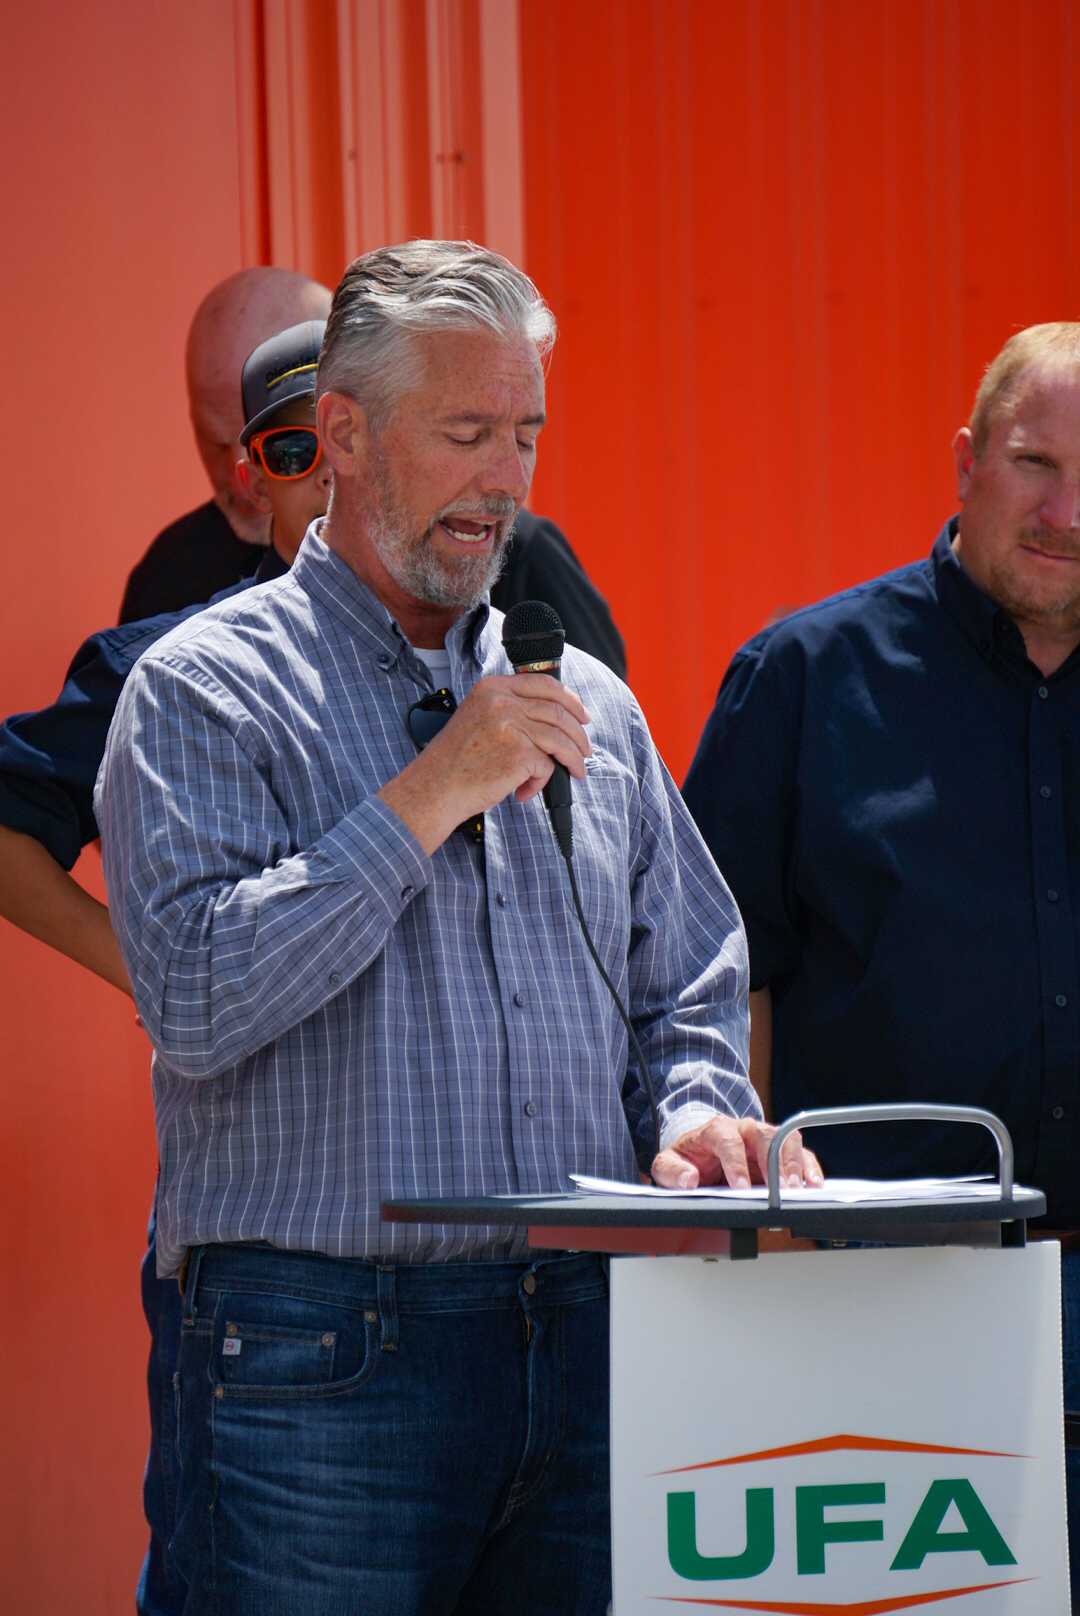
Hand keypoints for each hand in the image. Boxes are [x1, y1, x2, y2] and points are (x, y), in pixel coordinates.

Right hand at [378, 673, 591, 853]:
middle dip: (579, 734)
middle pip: (558, 712)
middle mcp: (502, 701)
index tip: (582, 716)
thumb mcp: (477, 717)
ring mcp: (511, 726)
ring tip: (575, 772)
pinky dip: (540, 782)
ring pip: (560, 739)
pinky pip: (547, 766)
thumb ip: (508, 709)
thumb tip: (552, 718)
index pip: (544, 684)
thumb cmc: (455, 761)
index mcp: (492, 688)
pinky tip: (524, 791)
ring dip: (572, 759)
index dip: (570, 700)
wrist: (434, 788)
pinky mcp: (519, 753)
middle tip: (585, 750)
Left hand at [651, 1115, 823, 1190]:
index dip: (735, 1163)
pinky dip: (809, 1167)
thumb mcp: (667, 1165)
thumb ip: (671, 1172)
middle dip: (774, 1161)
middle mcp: (743, 1129)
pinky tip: (814, 1183)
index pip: (728, 1141)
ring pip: (786, 1140)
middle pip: (764, 1135)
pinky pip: (799, 1154)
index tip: (740, 1187)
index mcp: (715, 1129)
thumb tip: (688, 1179)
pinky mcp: (778, 1152)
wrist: (700, 1152)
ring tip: (799, 1188)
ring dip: (795, 1163)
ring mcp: (763, 1139)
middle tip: (781, 1188)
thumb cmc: (687, 1159)